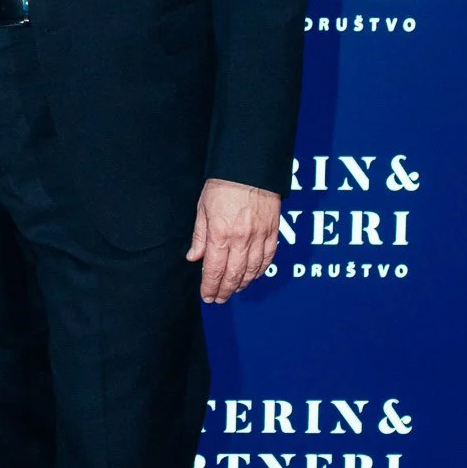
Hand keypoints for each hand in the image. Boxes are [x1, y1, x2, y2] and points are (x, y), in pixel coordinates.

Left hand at [186, 178, 279, 303]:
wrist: (250, 168)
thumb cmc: (222, 185)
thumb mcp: (202, 208)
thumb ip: (199, 236)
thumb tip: (193, 258)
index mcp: (220, 234)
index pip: (214, 270)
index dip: (210, 287)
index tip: (207, 296)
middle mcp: (241, 239)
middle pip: (234, 274)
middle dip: (225, 290)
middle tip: (219, 299)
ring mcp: (259, 236)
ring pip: (252, 269)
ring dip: (243, 283)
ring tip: (234, 290)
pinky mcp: (273, 231)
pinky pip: (268, 257)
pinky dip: (261, 270)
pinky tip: (253, 275)